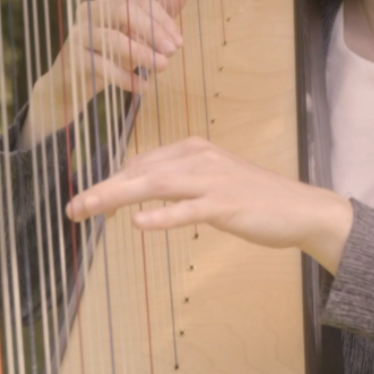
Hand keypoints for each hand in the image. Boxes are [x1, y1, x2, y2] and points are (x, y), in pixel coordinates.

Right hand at [22, 0, 193, 144]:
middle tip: (173, 52)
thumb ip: (162, 10)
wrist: (75, 83)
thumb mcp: (140, 32)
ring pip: (113, 39)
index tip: (179, 42)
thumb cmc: (112, 52)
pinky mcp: (72, 58)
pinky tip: (143, 88)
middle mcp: (91, 10)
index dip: (163, 21)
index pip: (140, 2)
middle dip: (153, 32)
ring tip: (163, 68)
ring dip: (142, 54)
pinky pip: (102, 66)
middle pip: (124, 12)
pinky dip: (125, 77)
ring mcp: (79, 33)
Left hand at [64, 136, 353, 273]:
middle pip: (141, 171)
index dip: (110, 181)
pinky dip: (161, 216)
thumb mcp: (213, 182)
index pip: (141, 163)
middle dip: (102, 188)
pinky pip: (188, 210)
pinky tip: (138, 223)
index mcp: (194, 150)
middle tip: (72, 207)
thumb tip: (140, 188)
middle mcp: (200, 158)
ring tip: (88, 210)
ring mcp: (214, 180)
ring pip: (156, 185)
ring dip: (117, 197)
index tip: (85, 200)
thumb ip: (179, 182)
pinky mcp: (226, 204)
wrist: (301, 209)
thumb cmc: (255, 199)